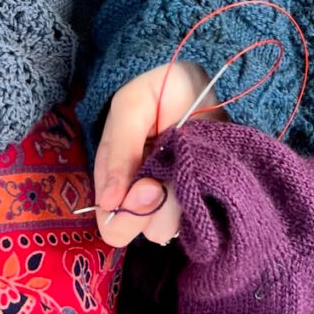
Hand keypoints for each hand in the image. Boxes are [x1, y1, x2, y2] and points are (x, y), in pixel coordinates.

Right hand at [93, 61, 220, 248]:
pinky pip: (194, 222)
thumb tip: (108, 202)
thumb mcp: (132, 107)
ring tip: (187, 170)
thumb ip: (120, 150)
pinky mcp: (197, 200)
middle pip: (133, 232)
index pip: (109, 221)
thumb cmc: (162, 90)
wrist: (205, 81)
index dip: (125, 213)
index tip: (148, 186)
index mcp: (114, 175)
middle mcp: (137, 194)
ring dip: (175, 206)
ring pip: (163, 230)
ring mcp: (168, 199)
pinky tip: (201, 177)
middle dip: (147, 212)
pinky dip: (198, 206)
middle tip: (162, 182)